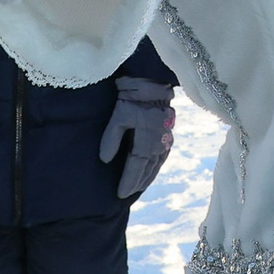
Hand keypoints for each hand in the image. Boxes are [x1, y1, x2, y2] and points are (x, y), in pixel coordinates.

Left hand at [100, 77, 176, 199]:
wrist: (152, 78)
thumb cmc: (132, 95)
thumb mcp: (118, 113)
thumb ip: (111, 138)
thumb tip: (105, 160)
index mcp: (148, 135)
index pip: (137, 164)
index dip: (129, 180)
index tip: (120, 193)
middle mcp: (160, 139)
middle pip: (149, 167)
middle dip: (138, 182)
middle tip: (127, 194)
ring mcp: (166, 136)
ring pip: (158, 162)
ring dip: (148, 176)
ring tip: (138, 187)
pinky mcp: (168, 131)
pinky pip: (163, 154)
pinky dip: (156, 166)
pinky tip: (151, 170)